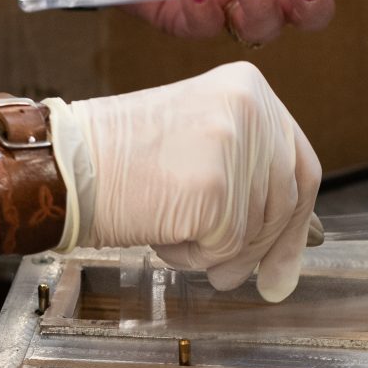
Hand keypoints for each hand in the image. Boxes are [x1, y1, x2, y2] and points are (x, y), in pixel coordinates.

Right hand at [47, 63, 320, 302]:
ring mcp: (235, 148)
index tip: (285, 262)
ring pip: (257, 231)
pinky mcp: (217, 191)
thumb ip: (250, 178)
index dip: (297, 223)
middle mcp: (251, 109)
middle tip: (235, 280)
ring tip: (169, 227)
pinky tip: (160, 233)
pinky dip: (193, 256)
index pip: (300, 165)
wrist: (67, 165)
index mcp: (250, 87)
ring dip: (217, 250)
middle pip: (287, 202)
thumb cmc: (120, 160)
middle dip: (263, 250)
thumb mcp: (200, 143)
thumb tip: (300, 241)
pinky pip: (227, 249)